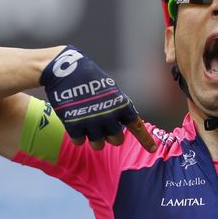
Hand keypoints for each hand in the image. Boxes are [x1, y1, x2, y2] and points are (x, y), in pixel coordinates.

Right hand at [41, 46, 155, 151]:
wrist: (65, 70)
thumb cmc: (90, 79)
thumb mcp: (111, 90)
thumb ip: (120, 108)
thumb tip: (128, 123)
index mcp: (121, 106)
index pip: (137, 126)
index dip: (145, 139)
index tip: (152, 149)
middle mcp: (109, 116)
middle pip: (117, 140)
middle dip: (110, 135)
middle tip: (102, 124)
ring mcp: (92, 122)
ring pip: (99, 145)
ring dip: (94, 137)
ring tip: (87, 123)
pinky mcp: (74, 126)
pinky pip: (79, 141)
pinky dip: (77, 135)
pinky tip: (74, 122)